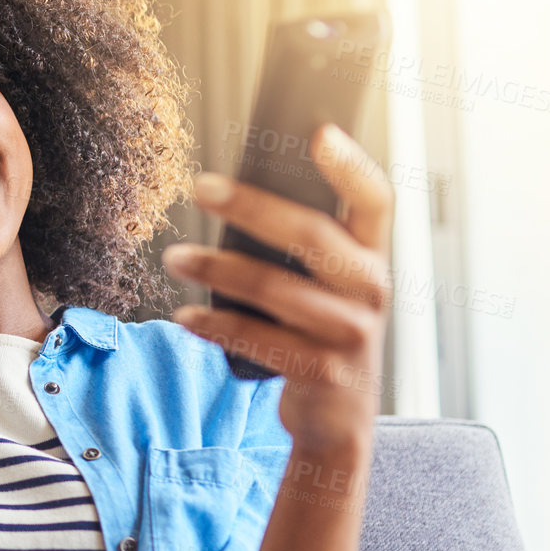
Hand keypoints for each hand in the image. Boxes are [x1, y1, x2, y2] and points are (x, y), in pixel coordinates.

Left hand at [160, 122, 393, 462]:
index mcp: (373, 256)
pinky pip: (258, 340)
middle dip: (252, 206)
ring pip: (275, 289)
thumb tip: (233, 196)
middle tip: (199, 186)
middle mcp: (373, 290)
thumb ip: (301, 248)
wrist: (338, 419)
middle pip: (312, 235)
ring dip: (216, 269)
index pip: (375, 199)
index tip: (318, 131)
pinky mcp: (324, 373)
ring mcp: (352, 334)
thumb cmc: (318, 331)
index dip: (351, 165)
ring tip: (174, 257)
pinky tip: (184, 314)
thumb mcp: (325, 287)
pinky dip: (215, 325)